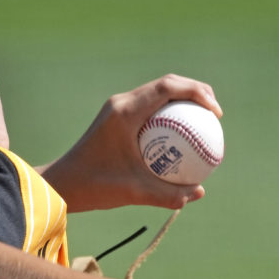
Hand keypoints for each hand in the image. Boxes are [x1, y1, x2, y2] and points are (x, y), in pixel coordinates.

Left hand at [40, 74, 222, 211]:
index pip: (168, 87)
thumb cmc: (94, 186)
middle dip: (196, 92)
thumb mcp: (133, 192)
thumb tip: (199, 192)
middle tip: (215, 115)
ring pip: (158, 93)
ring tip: (204, 123)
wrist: (62, 183)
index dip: (198, 92)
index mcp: (125, 111)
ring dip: (182, 101)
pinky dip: (168, 116)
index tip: (216, 114)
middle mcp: (122, 103)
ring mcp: (118, 108)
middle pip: (167, 84)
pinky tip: (182, 138)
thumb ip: (167, 194)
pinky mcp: (116, 118)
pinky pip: (149, 108)